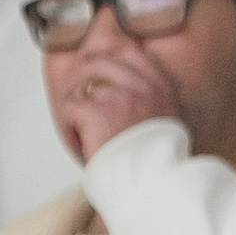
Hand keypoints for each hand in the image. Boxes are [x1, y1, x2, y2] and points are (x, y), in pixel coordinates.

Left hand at [51, 38, 184, 164]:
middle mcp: (142, 86)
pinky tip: (78, 141)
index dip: (106, 57)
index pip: (128, 51)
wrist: (150, 183)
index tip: (95, 71)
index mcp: (161, 86)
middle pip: (99, 60)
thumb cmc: (154, 161)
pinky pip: (70, 106)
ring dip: (73, 102)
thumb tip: (120, 86)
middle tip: (75, 96)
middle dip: (80, 76)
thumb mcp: (166, 121)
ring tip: (76, 124)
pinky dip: (69, 126)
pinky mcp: (97, 112)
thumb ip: (150, 99)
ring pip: (80, 81)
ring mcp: (119, 96)